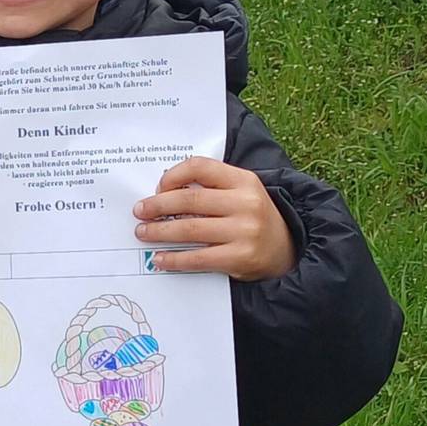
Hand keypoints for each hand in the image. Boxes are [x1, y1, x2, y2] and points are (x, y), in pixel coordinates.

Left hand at [134, 157, 295, 280]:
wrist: (286, 250)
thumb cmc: (251, 217)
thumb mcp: (239, 192)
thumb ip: (210, 187)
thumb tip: (161, 193)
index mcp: (243, 180)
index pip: (200, 167)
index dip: (172, 175)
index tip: (157, 188)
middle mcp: (246, 203)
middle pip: (190, 199)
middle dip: (158, 206)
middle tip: (139, 212)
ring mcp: (245, 231)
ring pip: (190, 228)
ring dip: (159, 232)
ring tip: (143, 233)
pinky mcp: (241, 257)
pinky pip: (198, 258)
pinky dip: (174, 259)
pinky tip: (159, 258)